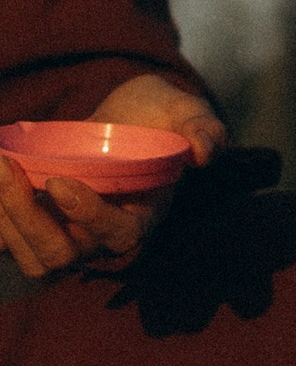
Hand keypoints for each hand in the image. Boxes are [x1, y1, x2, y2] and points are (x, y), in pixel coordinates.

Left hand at [0, 75, 225, 279]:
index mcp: (143, 214)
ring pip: (30, 256)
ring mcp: (69, 234)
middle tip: (8, 170)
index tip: (59, 180)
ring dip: (5, 217)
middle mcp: (102, 235)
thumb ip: (202, 127)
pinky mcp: (42, 226)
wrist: (122, 118)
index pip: (119, 234)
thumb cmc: (156, 116)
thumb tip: (206, 153)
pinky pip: (10, 242)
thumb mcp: (183, 109)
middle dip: (27, 218)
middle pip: (60, 256)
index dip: (88, 216)